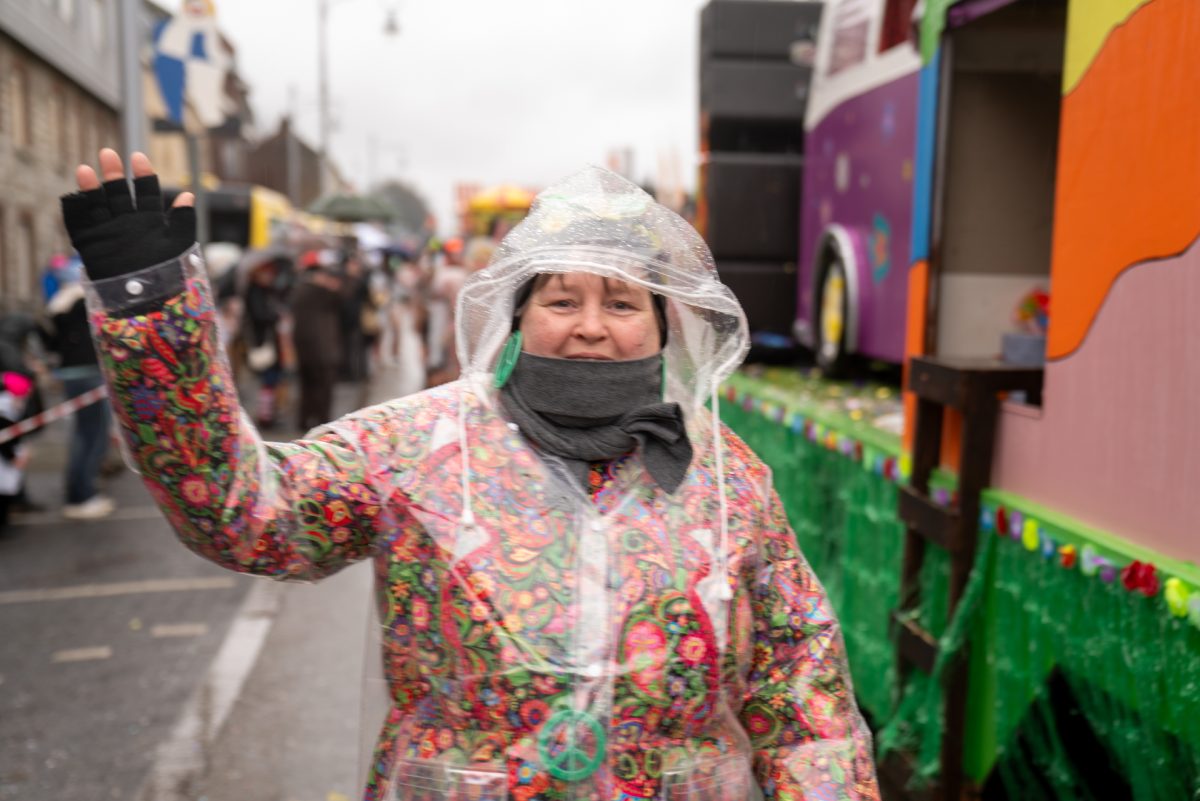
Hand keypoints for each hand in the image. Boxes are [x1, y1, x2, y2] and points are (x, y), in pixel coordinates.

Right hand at [61, 149, 196, 280]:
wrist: (147, 301)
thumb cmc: (168, 274)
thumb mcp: (179, 245)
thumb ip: (183, 220)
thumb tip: (189, 195)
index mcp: (151, 221)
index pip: (147, 192)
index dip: (143, 175)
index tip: (138, 158)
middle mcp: (128, 223)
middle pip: (119, 193)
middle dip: (113, 174)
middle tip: (108, 154)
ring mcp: (108, 232)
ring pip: (97, 204)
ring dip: (91, 187)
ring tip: (85, 169)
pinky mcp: (91, 244)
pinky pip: (79, 224)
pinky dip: (75, 209)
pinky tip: (73, 194)